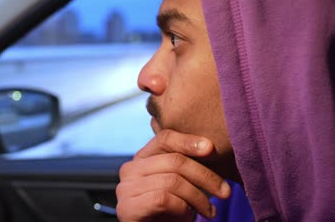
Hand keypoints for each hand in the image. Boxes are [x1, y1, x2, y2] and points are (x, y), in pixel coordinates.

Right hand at [116, 118, 230, 221]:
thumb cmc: (170, 213)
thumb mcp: (180, 185)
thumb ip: (186, 166)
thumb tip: (208, 146)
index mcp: (142, 159)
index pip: (165, 139)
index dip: (188, 141)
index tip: (211, 148)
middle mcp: (130, 170)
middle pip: (174, 160)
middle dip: (205, 176)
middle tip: (225, 192)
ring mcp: (125, 188)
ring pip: (172, 181)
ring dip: (198, 198)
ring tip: (208, 211)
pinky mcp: (127, 208)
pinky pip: (163, 199)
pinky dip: (182, 209)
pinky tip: (187, 217)